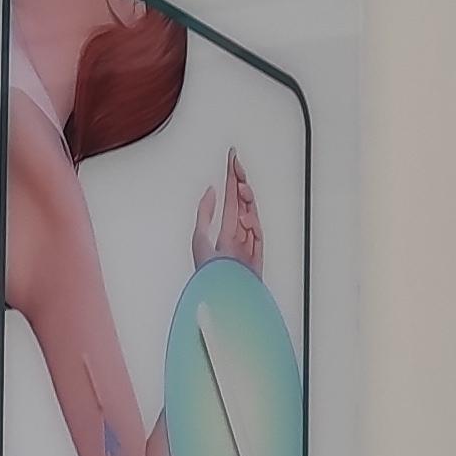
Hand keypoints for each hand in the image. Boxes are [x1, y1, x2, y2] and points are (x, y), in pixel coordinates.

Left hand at [194, 152, 262, 272]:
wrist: (222, 294)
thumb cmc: (209, 273)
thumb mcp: (199, 237)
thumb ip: (205, 212)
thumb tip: (210, 191)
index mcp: (224, 233)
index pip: (230, 200)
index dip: (230, 180)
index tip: (232, 161)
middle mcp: (236, 237)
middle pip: (241, 202)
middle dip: (239, 181)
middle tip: (237, 163)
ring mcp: (248, 244)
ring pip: (251, 213)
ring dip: (246, 198)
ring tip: (240, 186)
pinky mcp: (256, 255)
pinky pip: (257, 233)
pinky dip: (252, 222)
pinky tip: (246, 214)